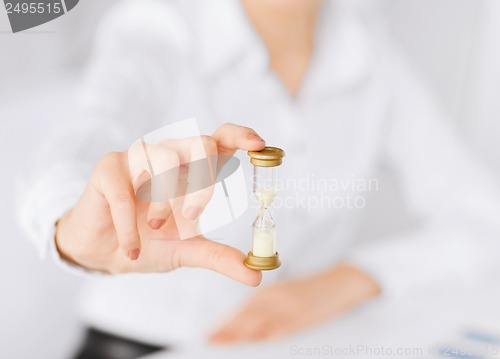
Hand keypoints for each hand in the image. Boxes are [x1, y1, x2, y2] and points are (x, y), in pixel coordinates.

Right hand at [55, 123, 265, 285]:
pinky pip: (127, 189)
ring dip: (165, 201)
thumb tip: (257, 275)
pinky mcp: (109, 168)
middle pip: (202, 143)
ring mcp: (139, 157)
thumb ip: (220, 258)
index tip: (259, 145)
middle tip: (190, 216)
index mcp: (194, 169)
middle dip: (203, 182)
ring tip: (157, 229)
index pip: (221, 139)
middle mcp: (171, 155)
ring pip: (167, 158)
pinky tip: (132, 247)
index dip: (241, 136)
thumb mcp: (188, 250)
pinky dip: (131, 224)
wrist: (104, 252)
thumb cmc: (149, 242)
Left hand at [209, 263, 379, 342]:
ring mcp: (290, 306)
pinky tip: (258, 344)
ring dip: (241, 335)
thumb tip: (247, 327)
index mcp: (271, 293)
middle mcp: (277, 298)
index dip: (226, 324)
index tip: (211, 336)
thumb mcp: (287, 295)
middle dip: (228, 331)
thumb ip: (268, 309)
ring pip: (261, 323)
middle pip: (247, 317)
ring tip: (224, 345)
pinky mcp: (305, 315)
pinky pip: (284, 327)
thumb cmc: (314, 291)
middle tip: (211, 342)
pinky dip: (269, 336)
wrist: (344, 281)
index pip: (243, 310)